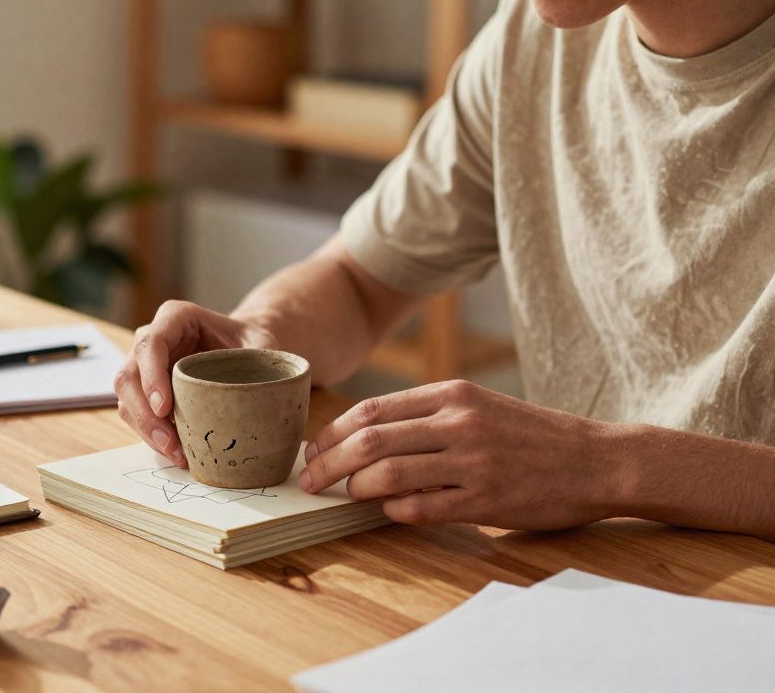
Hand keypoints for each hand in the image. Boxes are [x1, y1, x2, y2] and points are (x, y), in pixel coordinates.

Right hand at [115, 301, 278, 467]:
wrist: (244, 349)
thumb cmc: (250, 342)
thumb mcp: (261, 344)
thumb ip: (260, 361)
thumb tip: (262, 393)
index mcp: (176, 317)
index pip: (151, 344)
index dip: (152, 376)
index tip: (164, 407)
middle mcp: (152, 339)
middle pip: (128, 375)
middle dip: (145, 413)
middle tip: (170, 443)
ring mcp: (143, 365)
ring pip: (126, 398)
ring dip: (147, 430)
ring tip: (177, 454)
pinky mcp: (144, 390)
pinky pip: (135, 413)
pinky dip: (151, 435)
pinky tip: (175, 451)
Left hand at [300, 380, 623, 530]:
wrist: (598, 461)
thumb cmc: (531, 436)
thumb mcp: (478, 407)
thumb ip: (426, 417)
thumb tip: (362, 437)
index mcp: (452, 394)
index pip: (370, 410)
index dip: (331, 433)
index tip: (312, 450)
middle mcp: (458, 423)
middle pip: (368, 441)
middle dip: (327, 464)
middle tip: (309, 482)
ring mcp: (471, 462)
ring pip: (386, 474)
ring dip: (355, 489)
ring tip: (347, 497)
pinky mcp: (484, 501)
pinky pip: (419, 508)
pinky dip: (393, 512)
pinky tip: (389, 512)